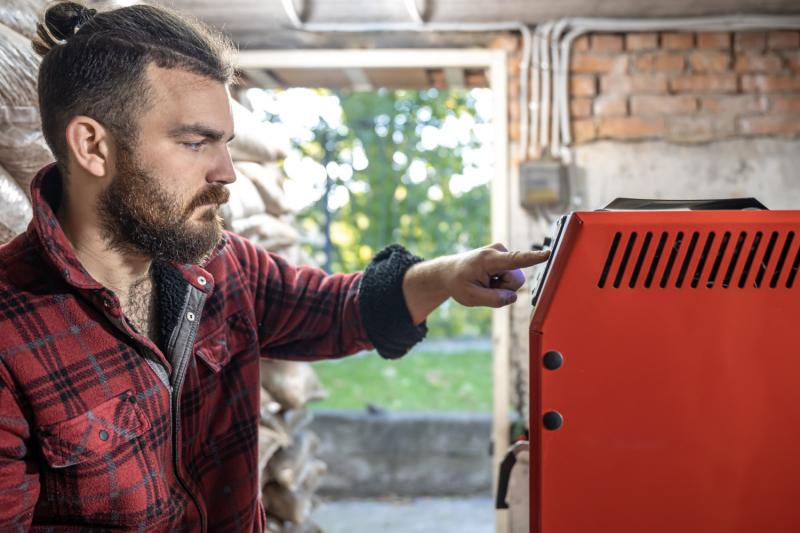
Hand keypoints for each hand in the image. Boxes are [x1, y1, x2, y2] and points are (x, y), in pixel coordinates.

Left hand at [402, 243, 550, 324]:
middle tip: (484, 287)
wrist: (449, 271)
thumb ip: (494, 300)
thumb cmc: (458, 283)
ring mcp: (502, 252)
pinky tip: (488, 279)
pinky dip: (501, 283)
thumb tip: (513, 297)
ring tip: (485, 282)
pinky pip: (512, 278)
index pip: (515, 259)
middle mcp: (498, 251)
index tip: (548, 253)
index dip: (533, 258)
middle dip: (503, 289)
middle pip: (516, 281)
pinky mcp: (505, 257)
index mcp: (489, 259)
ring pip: (515, 281)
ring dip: (501, 287)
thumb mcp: (471, 297)